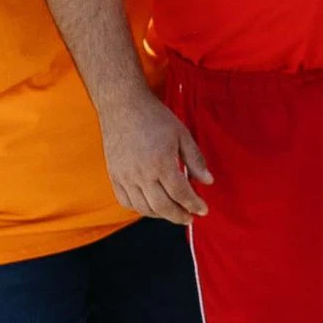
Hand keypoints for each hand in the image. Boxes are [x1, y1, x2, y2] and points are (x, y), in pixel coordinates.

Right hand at [99, 87, 212, 221]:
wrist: (123, 106)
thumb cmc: (154, 117)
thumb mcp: (182, 134)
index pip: (181, 193)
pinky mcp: (114, 176)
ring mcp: (125, 177)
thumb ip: (195, 160)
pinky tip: (151, 205)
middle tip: (189, 217)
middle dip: (179, 216)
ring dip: (161, 215)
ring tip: (173, 212)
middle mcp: (142, 174)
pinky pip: (126, 201)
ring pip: (144, 208)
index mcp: (161, 163)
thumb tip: (208, 182)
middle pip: (163, 207)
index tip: (203, 210)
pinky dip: (140, 208)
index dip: (194, 204)